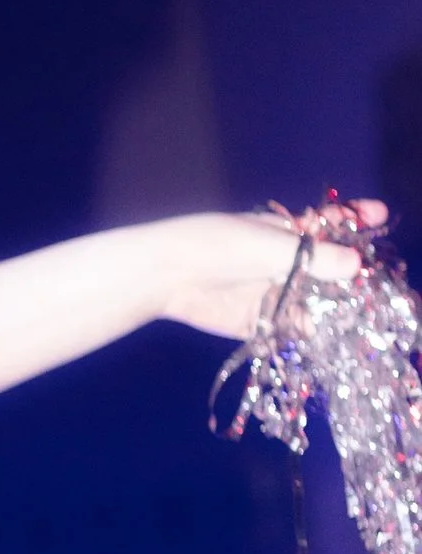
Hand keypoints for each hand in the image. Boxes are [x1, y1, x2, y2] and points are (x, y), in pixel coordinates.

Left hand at [161, 201, 385, 341]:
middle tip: (373, 286)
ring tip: (354, 319)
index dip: (358, 220)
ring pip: (313, 303)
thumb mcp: (271, 246)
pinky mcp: (259, 322)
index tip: (382, 215)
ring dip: (331, 312)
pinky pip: (289, 329)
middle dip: (351, 279)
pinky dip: (304, 334)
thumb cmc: (219, 245)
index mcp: (289, 233)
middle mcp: (285, 263)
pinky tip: (322, 338)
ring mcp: (273, 293)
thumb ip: (313, 258)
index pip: (332, 225)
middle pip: (328, 272)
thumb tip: (356, 266)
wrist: (170, 275)